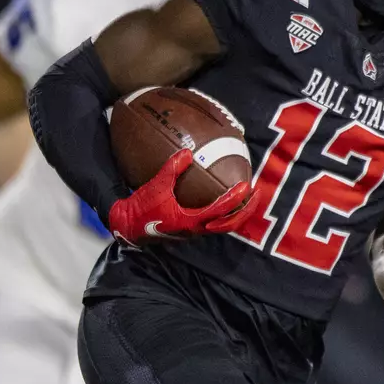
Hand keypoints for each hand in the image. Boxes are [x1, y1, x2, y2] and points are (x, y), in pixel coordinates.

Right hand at [106, 149, 252, 246]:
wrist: (127, 226)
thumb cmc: (142, 207)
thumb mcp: (157, 185)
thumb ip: (173, 168)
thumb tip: (189, 151)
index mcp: (190, 220)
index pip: (220, 211)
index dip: (235, 199)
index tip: (247, 186)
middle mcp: (196, 230)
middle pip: (230, 225)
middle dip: (246, 212)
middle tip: (256, 194)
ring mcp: (193, 232)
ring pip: (223, 226)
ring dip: (236, 214)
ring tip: (245, 198)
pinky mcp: (188, 230)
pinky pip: (212, 223)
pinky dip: (223, 214)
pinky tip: (223, 200)